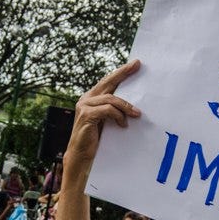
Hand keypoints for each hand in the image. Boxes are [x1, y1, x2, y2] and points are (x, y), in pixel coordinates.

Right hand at [66, 60, 141, 178]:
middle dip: (123, 73)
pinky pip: (108, 110)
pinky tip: (123, 124)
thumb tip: (133, 104)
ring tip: (136, 114)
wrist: (81, 155)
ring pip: (111, 98)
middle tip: (136, 66)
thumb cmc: (95, 139)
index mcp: (91, 98)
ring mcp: (84, 106)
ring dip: (126, 106)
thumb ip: (113, 109)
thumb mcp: (106, 120)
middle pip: (108, 82)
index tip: (135, 63)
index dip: (121, 72)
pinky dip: (118, 116)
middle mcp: (86, 99)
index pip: (108, 81)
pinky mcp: (86, 115)